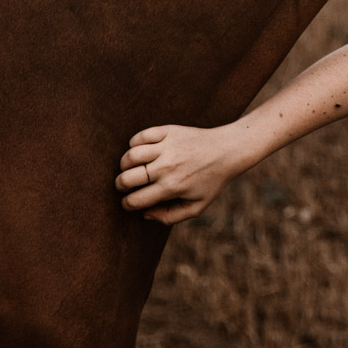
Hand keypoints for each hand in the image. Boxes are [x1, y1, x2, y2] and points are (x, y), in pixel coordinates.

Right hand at [115, 124, 253, 224]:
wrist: (228, 150)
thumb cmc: (211, 181)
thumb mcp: (197, 206)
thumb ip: (170, 216)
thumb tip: (145, 214)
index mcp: (172, 187)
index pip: (135, 200)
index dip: (126, 204)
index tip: (128, 203)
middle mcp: (167, 167)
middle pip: (127, 178)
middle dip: (120, 185)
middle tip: (124, 185)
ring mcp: (167, 147)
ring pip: (130, 156)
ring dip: (124, 165)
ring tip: (131, 168)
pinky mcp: (168, 131)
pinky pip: (140, 136)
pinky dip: (134, 144)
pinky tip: (140, 151)